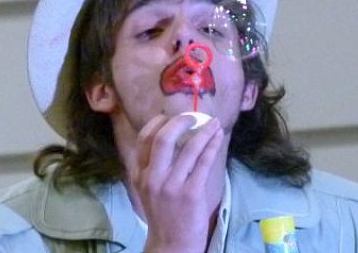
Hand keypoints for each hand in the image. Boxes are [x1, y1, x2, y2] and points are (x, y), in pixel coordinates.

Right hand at [132, 114, 224, 252]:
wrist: (172, 245)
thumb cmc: (164, 214)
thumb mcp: (148, 189)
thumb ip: (153, 165)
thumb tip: (171, 134)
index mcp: (140, 174)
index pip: (144, 138)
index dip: (159, 122)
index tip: (172, 116)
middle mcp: (152, 178)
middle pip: (163, 138)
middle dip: (181, 121)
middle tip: (194, 116)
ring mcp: (171, 186)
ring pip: (189, 148)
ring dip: (204, 131)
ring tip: (214, 124)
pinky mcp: (191, 194)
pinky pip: (203, 163)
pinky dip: (212, 146)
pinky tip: (218, 138)